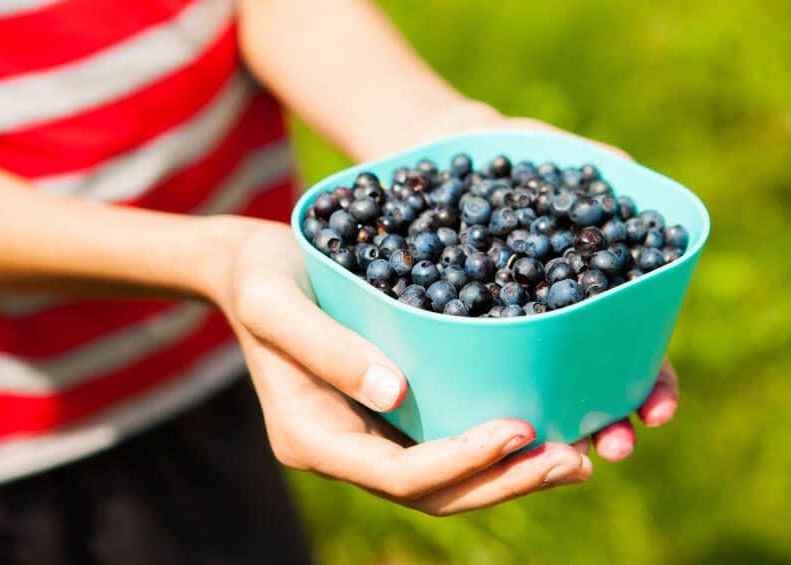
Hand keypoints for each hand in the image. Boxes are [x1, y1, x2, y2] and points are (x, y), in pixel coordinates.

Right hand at [204, 220, 590, 515]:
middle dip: (503, 482)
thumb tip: (397, 394)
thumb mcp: (276, 304)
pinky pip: (445, 442)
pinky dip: (495, 443)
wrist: (252, 269)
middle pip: (432, 492)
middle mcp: (344, 449)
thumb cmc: (260, 279)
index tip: (518, 430)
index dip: (460, 462)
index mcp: (313, 438)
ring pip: (445, 479)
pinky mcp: (389, 412)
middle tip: (571, 459)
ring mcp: (368, 435)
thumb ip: (327, 348)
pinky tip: (543, 425)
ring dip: (510, 473)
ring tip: (576, 454)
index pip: (397, 475)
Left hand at [397, 99, 679, 461]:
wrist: (436, 149)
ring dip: (544, 422)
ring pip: (526, 387)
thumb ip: (591, 168)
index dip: (650, 384)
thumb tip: (628, 176)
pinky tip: (474, 416)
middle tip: (608, 448)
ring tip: (546, 445)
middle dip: (603, 421)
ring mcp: (497, 328)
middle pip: (585, 384)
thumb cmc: (506, 150)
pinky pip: (463, 360)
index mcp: (586, 295)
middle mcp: (546, 322)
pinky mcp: (448, 325)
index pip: (633, 352)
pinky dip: (475, 389)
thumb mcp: (549, 153)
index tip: (656, 412)